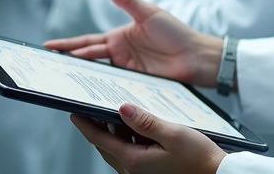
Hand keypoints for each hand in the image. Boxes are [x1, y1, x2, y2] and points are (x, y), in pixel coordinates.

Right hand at [44, 0, 223, 86]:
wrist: (196, 56)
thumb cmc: (176, 32)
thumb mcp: (150, 13)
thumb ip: (129, 2)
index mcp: (119, 37)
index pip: (87, 40)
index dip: (68, 44)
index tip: (47, 46)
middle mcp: (119, 54)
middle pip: (87, 58)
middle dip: (67, 61)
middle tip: (46, 66)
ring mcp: (126, 70)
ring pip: (97, 73)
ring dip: (80, 75)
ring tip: (59, 79)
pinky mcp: (134, 83)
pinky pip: (114, 85)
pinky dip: (100, 88)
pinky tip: (87, 92)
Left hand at [71, 103, 225, 173]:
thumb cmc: (199, 158)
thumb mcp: (173, 134)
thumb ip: (145, 121)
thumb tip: (122, 108)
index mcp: (134, 160)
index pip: (101, 140)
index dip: (86, 125)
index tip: (74, 112)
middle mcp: (133, 169)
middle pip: (106, 145)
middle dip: (97, 126)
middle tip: (91, 106)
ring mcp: (140, 171)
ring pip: (118, 148)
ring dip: (113, 130)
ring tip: (113, 110)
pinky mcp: (149, 170)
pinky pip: (130, 151)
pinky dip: (127, 137)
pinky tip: (134, 124)